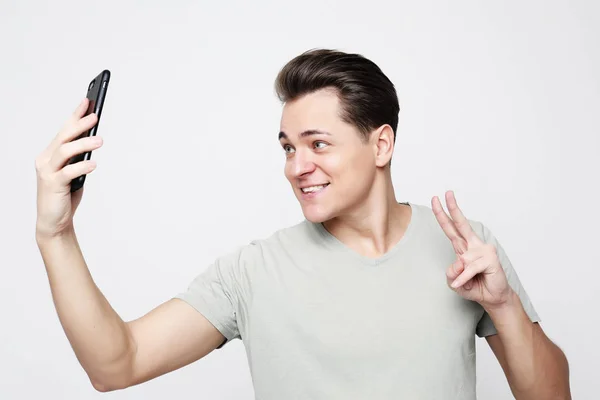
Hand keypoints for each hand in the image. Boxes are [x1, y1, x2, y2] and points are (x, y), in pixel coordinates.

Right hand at [35, 98, 102, 237]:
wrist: (53, 221)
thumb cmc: (65, 195)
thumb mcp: (74, 172)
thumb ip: (79, 157)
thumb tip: (94, 140)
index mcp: (51, 154)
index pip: (64, 130)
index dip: (75, 115)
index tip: (88, 101)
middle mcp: (46, 159)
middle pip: (64, 137)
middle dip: (80, 124)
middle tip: (96, 116)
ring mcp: (47, 172)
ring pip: (65, 151)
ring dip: (83, 143)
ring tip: (100, 140)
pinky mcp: (52, 185)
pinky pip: (69, 172)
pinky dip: (82, 166)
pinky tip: (93, 164)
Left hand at [431, 190, 511, 308]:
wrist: (492, 297)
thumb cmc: (474, 286)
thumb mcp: (454, 282)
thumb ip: (451, 273)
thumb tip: (460, 261)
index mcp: (463, 247)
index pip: (451, 228)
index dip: (443, 215)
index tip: (436, 200)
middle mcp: (473, 245)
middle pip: (461, 224)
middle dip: (453, 208)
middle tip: (447, 193)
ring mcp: (483, 250)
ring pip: (462, 260)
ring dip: (460, 276)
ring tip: (466, 283)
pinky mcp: (490, 258)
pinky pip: (470, 268)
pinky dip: (465, 279)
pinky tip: (463, 284)